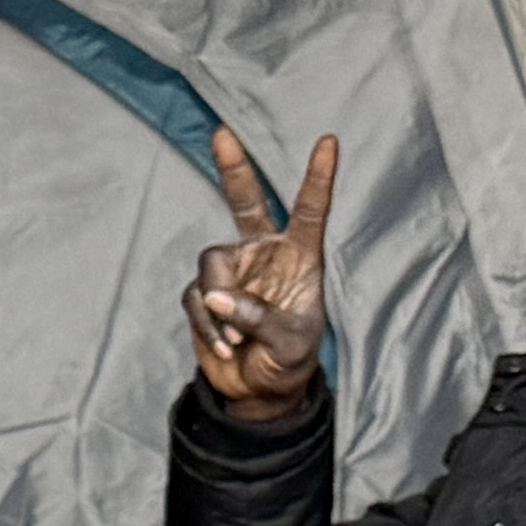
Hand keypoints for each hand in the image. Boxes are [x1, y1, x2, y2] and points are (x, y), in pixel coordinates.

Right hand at [186, 124, 340, 423]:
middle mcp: (264, 254)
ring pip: (211, 266)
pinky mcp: (205, 295)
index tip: (328, 142)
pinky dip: (207, 327)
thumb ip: (258, 317)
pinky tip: (225, 348)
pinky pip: (196, 300)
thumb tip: (218, 298)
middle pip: (245, 203)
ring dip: (219, 307)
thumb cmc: (290, 360)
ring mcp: (233, 272)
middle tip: (222, 134)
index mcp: (299, 257)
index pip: (309, 211)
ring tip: (236, 340)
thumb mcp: (290, 340)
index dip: (317, 177)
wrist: (259, 391)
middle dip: (233, 169)